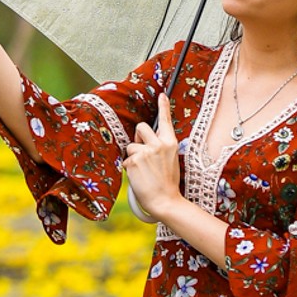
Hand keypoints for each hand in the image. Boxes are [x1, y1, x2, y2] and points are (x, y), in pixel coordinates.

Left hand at [122, 93, 183, 214]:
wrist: (165, 201)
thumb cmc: (168, 183)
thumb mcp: (170, 160)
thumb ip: (160, 148)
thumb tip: (146, 141)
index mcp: (170, 143)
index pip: (165, 121)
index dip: (163, 107)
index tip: (162, 95)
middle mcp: (158, 144)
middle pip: (141, 127)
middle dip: (138, 137)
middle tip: (141, 151)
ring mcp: (145, 152)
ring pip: (131, 146)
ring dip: (133, 157)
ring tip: (143, 171)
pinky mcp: (133, 161)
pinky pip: (125, 160)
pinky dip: (129, 169)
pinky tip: (138, 177)